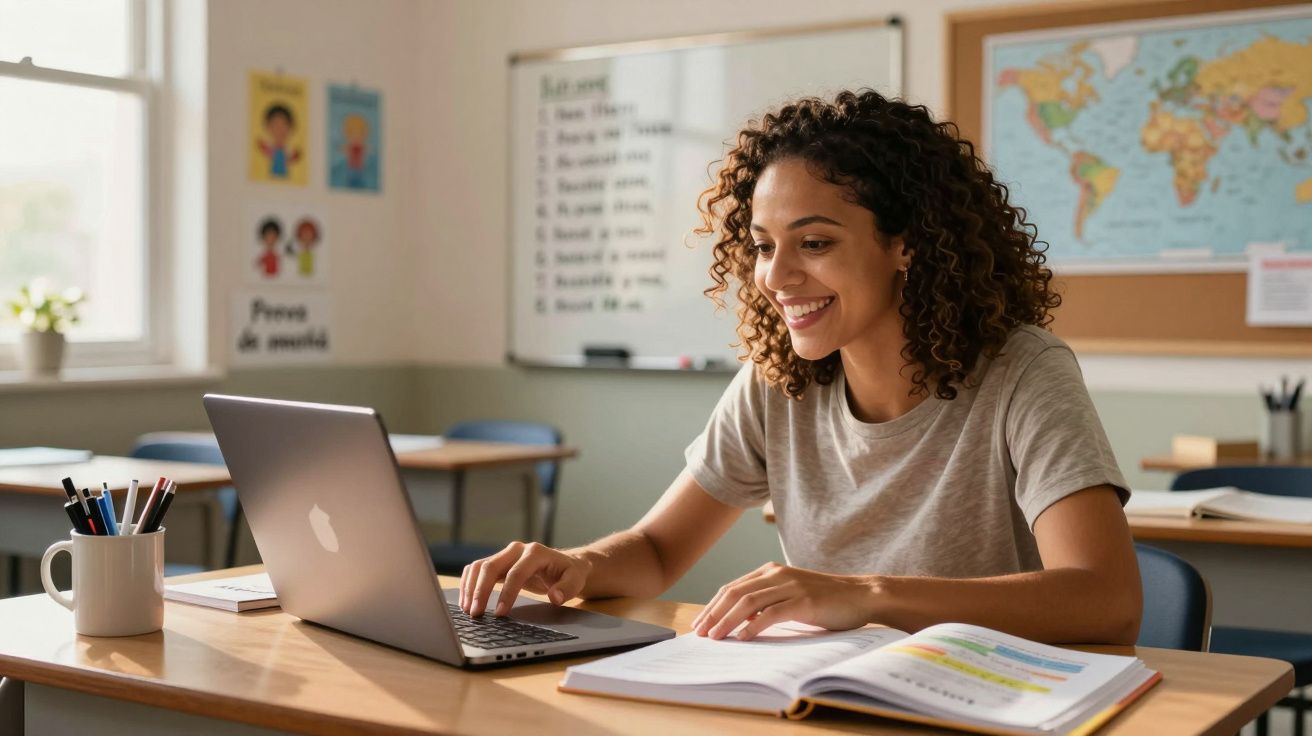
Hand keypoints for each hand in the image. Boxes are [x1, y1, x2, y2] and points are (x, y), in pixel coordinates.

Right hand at [460, 541, 591, 617]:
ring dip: (470, 587)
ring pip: (480, 567)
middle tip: (476, 614)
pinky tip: (466, 601)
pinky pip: (477, 569)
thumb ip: (567, 588)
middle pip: (491, 566)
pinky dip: (468, 584)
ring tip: (467, 610)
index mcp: (535, 552)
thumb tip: (555, 597)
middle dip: (480, 591)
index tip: (500, 613)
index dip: (507, 593)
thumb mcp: (576, 580)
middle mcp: (517, 550)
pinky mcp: (498, 562)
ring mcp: (505, 554)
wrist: (565, 564)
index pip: (516, 572)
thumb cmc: (570, 573)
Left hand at [690, 562, 876, 640]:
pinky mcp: (804, 601)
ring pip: (748, 602)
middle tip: (700, 633)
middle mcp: (777, 574)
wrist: (862, 595)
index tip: (700, 623)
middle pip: (735, 593)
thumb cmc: (827, 601)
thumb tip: (740, 621)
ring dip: (727, 620)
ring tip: (715, 637)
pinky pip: (771, 613)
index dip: (713, 606)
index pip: (733, 588)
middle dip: (713, 613)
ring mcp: (790, 586)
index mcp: (771, 572)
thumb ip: (768, 603)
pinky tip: (742, 637)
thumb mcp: (791, 596)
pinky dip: (753, 625)